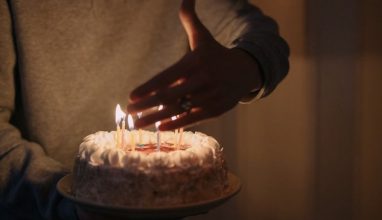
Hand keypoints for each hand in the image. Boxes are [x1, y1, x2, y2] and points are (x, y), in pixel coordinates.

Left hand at [127, 0, 261, 130]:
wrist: (245, 71)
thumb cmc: (216, 54)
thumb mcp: (203, 37)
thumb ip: (190, 19)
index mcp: (196, 62)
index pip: (167, 77)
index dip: (149, 88)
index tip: (131, 96)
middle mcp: (203, 79)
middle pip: (171, 96)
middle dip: (147, 105)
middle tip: (129, 112)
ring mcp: (211, 96)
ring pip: (180, 109)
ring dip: (157, 118)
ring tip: (138, 124)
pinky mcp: (216, 109)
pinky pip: (193, 118)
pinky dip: (176, 123)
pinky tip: (160, 127)